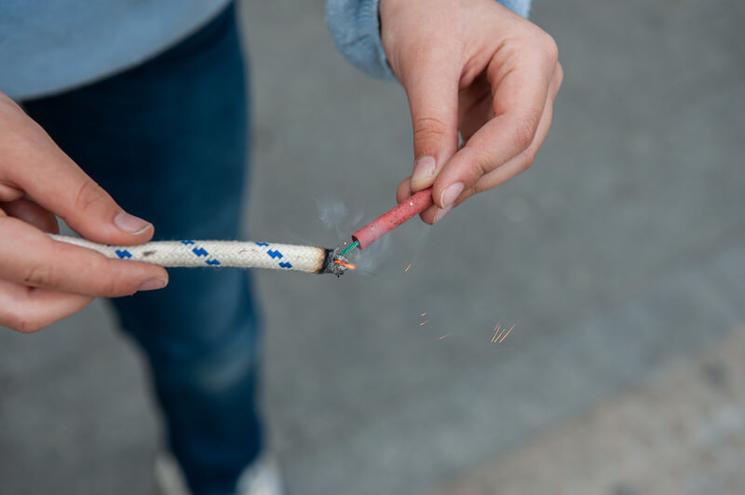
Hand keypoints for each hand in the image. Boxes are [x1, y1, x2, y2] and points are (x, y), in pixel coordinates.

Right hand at [0, 93, 167, 332]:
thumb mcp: (20, 144)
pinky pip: (8, 278)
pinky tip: (18, 206)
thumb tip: (134, 236)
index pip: (48, 270)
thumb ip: (75, 195)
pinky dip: (32, 251)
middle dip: (81, 285)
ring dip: (53, 264)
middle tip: (118, 252)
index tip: (157, 273)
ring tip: (33, 200)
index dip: (109, 276)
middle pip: (27, 308)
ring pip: (17, 299)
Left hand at [380, 0, 562, 222]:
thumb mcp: (424, 65)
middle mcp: (538, 83)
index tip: (438, 196)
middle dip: (469, 183)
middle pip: (515, 152)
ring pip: (502, 161)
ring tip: (416, 201)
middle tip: (424, 209)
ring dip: (461, 185)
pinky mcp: (500, 117)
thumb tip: (427, 184)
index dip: (477, 168)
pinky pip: (485, 155)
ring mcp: (523, 102)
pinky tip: (425, 186)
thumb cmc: (428, 12)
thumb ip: (430, 125)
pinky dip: (456, 174)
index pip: (515, 128)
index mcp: (531, 58)